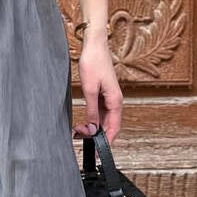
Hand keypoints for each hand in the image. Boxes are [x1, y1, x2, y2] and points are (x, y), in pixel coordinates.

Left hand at [72, 27, 122, 144]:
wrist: (94, 45)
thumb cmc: (93, 62)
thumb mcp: (90, 90)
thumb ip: (92, 111)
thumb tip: (93, 129)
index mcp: (116, 101)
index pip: (114, 128)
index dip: (107, 142)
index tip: (98, 152)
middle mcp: (115, 101)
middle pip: (109, 125)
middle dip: (97, 135)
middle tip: (82, 141)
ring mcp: (110, 97)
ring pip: (104, 119)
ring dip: (94, 127)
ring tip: (80, 132)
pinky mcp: (103, 93)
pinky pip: (100, 111)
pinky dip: (93, 118)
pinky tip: (85, 122)